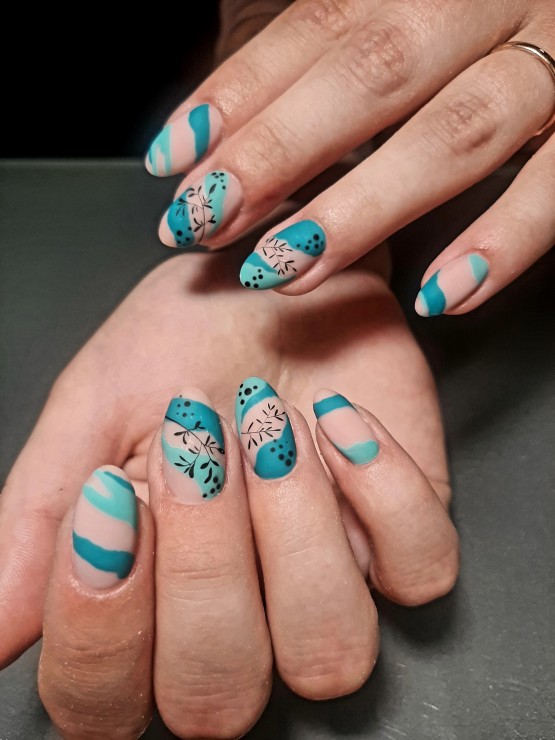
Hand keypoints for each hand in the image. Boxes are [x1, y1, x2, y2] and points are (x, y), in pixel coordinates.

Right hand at [1, 253, 456, 734]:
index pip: (104, 701)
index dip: (101, 627)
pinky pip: (421, 572)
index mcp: (147, 598)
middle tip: (195, 443)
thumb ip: (35, 516)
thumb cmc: (185, 340)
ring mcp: (332, 582)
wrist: (279, 281)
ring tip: (271, 427)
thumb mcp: (95, 406)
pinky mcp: (406, 535)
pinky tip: (337, 419)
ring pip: (331, 653)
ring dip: (296, 531)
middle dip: (204, 566)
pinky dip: (383, 490)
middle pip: (219, 698)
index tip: (109, 502)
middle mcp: (241, 615)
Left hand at [146, 0, 554, 315]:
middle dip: (280, 152)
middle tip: (207, 218)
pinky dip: (501, 243)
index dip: (239, 92)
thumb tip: (231, 114)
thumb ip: (332, 50)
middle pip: (375, 72)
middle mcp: (490, 0)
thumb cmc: (481, 27)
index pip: (318, 24)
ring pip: (458, 131)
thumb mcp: (407, 15)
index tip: (174, 158)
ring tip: (288, 268)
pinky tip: (441, 294)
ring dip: (364, 208)